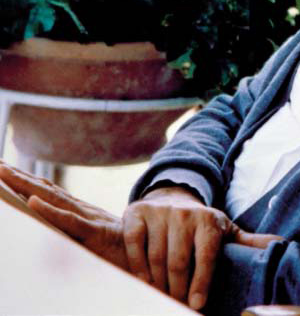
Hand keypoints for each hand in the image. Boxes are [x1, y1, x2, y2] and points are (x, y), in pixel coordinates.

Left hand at [0, 161, 128, 270]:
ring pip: (53, 200)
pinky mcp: (94, 235)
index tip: (8, 170)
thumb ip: (86, 230)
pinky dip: (50, 211)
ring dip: (27, 186)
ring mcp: (89, 220)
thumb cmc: (131, 251)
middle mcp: (84, 211)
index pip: (52, 193)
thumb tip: (70, 227)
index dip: (30, 182)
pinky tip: (32, 201)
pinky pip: (69, 222)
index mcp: (84, 213)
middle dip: (20, 178)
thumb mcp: (103, 239)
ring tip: (4, 174)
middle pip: (47, 191)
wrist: (160, 255)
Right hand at [123, 186, 282, 310]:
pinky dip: (137, 267)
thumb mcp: (227, 231)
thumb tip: (283, 246)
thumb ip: (250, 243)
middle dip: (177, 291)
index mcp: (209, 220)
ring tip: (161, 299)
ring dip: (157, 285)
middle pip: (178, 262)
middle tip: (177, 307)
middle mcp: (185, 213)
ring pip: (156, 258)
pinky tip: (144, 281)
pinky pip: (134, 245)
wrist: (173, 199)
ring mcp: (160, 213)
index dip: (201, 283)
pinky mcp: (137, 213)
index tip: (197, 305)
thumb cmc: (203, 226)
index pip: (206, 256)